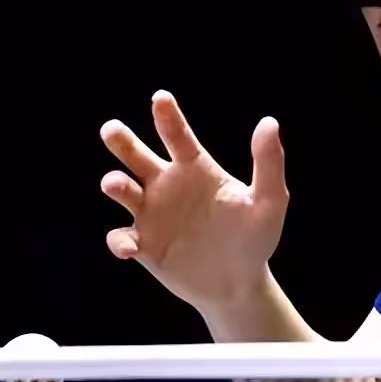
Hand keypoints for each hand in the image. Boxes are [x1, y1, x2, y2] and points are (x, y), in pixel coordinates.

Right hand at [100, 90, 287, 311]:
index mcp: (195, 168)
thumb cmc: (255, 237)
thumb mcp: (268, 201)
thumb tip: (268, 121)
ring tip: (117, 185)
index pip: (177, 135)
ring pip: (122, 191)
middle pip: (136, 155)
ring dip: (115, 185)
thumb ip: (268, 162)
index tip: (161, 98)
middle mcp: (167, 185)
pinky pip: (121, 237)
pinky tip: (131, 248)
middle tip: (112, 129)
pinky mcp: (143, 245)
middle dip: (122, 141)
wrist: (239, 283)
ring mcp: (152, 214)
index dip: (168, 116)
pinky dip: (120, 240)